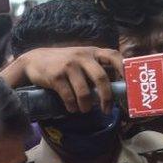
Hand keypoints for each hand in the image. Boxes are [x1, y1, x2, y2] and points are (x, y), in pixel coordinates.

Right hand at [3, 47, 122, 113]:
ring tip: (84, 109)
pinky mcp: (56, 76)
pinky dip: (72, 107)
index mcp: (92, 52)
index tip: (129, 82)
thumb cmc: (63, 63)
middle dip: (107, 98)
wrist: (33, 61)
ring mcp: (69, 65)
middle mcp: (82, 56)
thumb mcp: (80, 60)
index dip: (124, 67)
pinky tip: (71, 108)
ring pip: (85, 92)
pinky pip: (69, 97)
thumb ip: (96, 69)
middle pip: (101, 78)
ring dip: (87, 106)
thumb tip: (116, 91)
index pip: (113, 55)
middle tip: (107, 110)